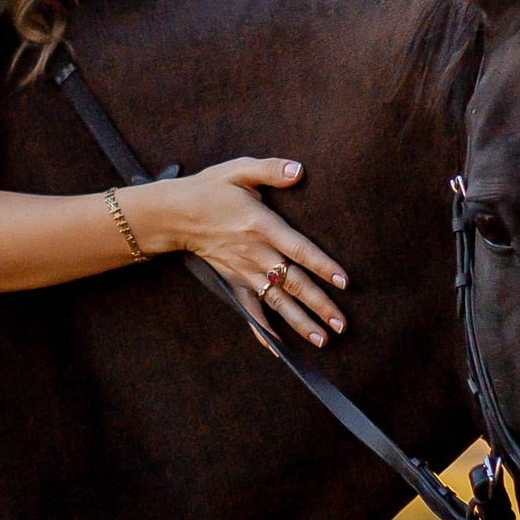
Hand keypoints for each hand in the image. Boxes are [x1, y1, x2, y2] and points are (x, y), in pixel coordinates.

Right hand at [129, 159, 346, 347]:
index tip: (343, 281)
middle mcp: (256, 253)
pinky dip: (263, 330)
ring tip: (322, 339)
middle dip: (319, 304)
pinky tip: (277, 349)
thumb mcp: (239, 170)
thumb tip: (299, 170)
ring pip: (277, 301)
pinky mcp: (234, 282)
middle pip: (293, 283)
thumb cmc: (210, 189)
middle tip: (342, 324)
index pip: (299, 249)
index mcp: (262, 225)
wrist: (175, 214)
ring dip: (299, 322)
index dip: (322, 266)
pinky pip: (250, 310)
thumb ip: (271, 169)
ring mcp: (244, 272)